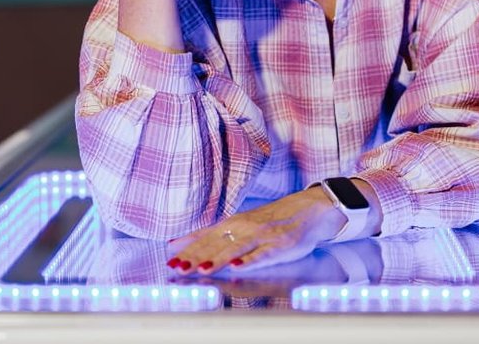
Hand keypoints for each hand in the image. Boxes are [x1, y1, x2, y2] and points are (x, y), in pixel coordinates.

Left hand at [164, 186, 343, 275]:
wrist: (309, 208)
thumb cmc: (270, 219)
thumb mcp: (237, 224)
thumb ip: (208, 235)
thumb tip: (176, 243)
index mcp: (231, 224)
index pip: (204, 238)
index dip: (187, 249)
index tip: (170, 260)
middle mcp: (244, 227)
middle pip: (216, 244)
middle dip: (196, 257)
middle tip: (178, 268)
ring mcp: (262, 236)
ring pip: (235, 248)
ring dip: (218, 258)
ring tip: (201, 269)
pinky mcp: (280, 245)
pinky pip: (263, 254)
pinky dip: (250, 260)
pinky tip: (237, 267)